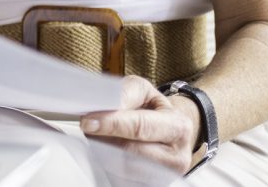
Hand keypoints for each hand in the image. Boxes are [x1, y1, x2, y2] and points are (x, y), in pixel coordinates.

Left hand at [79, 75, 200, 173]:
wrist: (164, 129)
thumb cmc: (151, 109)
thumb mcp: (142, 90)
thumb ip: (126, 93)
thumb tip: (105, 106)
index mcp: (179, 126)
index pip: (141, 127)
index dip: (113, 123)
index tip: (89, 121)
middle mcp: (177, 156)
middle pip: (131, 151)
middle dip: (105, 137)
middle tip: (88, 126)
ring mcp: (165, 176)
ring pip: (124, 168)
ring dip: (104, 151)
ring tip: (99, 136)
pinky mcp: (151, 185)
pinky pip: (122, 179)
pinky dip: (109, 165)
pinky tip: (106, 151)